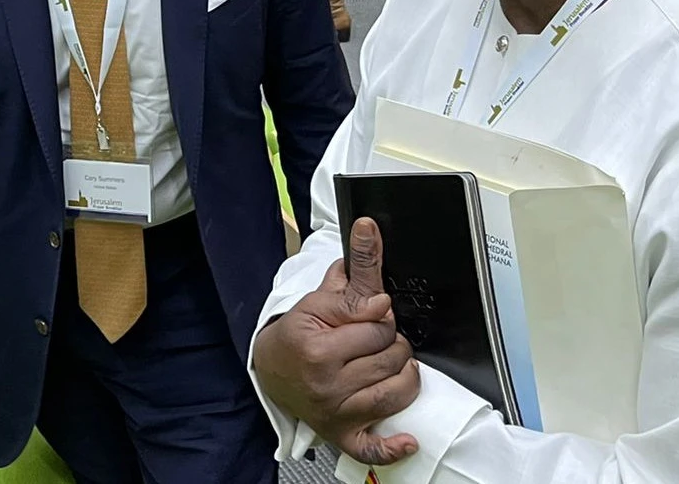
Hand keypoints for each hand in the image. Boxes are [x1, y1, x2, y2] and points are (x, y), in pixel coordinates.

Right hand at [251, 218, 420, 467]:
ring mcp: (336, 412)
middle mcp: (327, 383)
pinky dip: (393, 445)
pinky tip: (409, 438)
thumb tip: (370, 231)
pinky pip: (373, 447)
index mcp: (319, 348)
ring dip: (403, 376)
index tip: (373, 313)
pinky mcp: (342, 434)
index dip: (381, 315)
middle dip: (391, 342)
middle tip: (373, 340)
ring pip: (396, 392)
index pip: (378, 325)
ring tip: (388, 364)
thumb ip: (354, 270)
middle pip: (391, 357)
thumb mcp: (318, 298)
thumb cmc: (296, 335)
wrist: (269, 370)